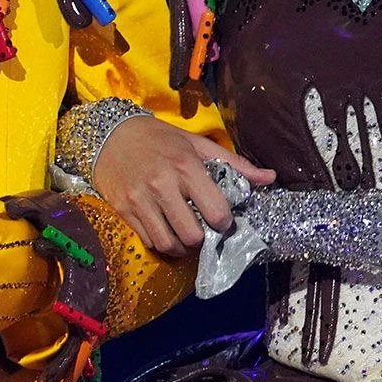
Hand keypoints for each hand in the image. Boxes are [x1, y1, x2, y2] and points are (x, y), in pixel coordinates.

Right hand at [91, 115, 273, 255]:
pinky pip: (149, 241)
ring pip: (170, 244)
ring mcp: (140, 200)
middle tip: (202, 229)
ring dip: (182, 247)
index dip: (224, 222)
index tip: (221, 218)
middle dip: (203, 238)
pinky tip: (167, 231)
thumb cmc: (159, 138)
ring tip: (185, 235)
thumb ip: (234, 164)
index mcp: (186, 166)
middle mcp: (163, 185)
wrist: (111, 134)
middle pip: (193, 235)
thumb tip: (270, 178)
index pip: (216, 212)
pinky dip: (162, 242)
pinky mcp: (124, 211)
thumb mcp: (197, 144)